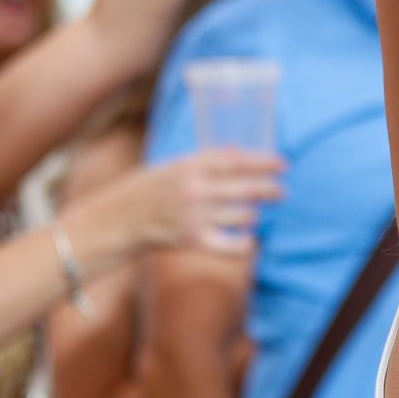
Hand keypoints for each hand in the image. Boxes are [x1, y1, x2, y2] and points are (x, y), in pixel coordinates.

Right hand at [105, 150, 284, 255]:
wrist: (116, 221)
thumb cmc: (145, 190)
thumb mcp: (171, 167)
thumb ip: (203, 161)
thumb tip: (239, 151)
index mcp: (189, 167)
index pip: (236, 160)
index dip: (263, 161)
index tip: (282, 163)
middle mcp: (195, 190)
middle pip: (246, 189)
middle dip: (269, 190)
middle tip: (281, 192)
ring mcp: (195, 216)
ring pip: (243, 216)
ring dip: (252, 215)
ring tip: (251, 214)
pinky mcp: (193, 240)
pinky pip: (232, 245)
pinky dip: (245, 244)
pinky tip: (249, 241)